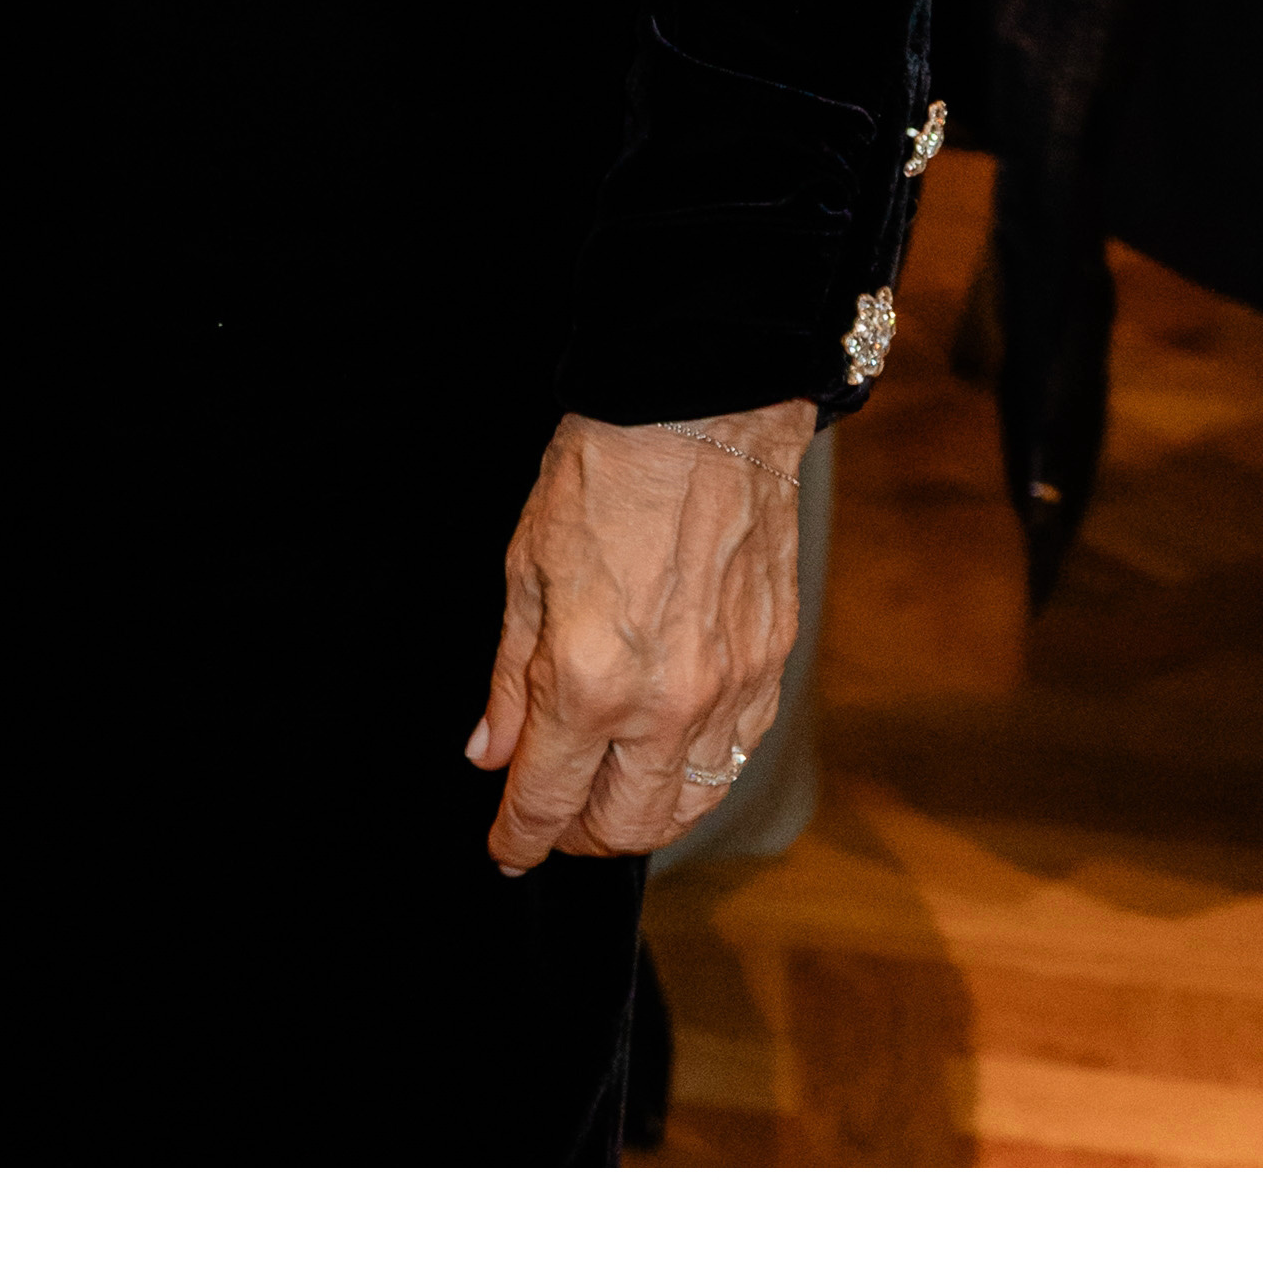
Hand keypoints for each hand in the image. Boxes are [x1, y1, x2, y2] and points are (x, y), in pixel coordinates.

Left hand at [467, 401, 811, 870]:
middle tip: (553, 816)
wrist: (701, 411)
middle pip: (623, 828)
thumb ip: (508, 677)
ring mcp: (729, 693)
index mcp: (589, 680)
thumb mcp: (524, 569)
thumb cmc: (605, 473)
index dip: (518, 838)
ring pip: (686, 808)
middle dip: (577, 836)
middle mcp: (664, 705)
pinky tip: (670, 752)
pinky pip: (734, 757)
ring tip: (608, 794)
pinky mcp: (772, 669)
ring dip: (641, 817)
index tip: (506, 851)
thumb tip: (490, 753)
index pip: (547, 800)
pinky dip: (696, 774)